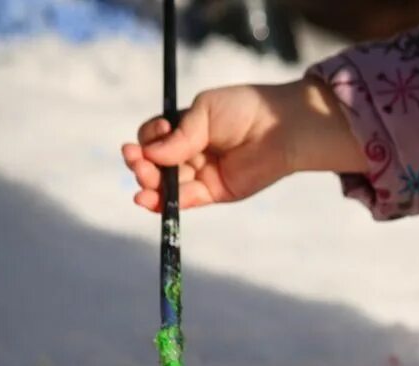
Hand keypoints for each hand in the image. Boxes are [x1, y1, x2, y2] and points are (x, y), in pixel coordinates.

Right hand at [121, 78, 364, 211]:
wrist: (280, 126)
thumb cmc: (246, 110)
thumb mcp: (205, 112)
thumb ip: (180, 134)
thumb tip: (151, 154)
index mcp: (186, 129)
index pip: (155, 137)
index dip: (149, 137)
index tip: (159, 130)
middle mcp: (191, 153)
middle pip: (155, 164)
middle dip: (142, 164)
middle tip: (137, 161)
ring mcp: (202, 175)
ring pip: (166, 185)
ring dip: (149, 184)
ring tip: (143, 179)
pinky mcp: (214, 192)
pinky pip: (185, 200)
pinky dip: (165, 202)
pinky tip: (147, 199)